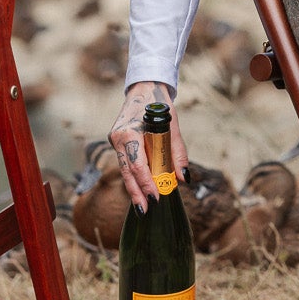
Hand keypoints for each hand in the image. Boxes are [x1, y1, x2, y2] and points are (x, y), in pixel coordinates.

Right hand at [109, 81, 188, 212]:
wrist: (145, 87)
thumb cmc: (159, 104)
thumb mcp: (173, 125)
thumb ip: (177, 151)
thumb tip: (183, 177)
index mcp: (129, 132)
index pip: (137, 164)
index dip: (146, 182)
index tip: (156, 197)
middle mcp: (118, 137)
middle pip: (127, 172)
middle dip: (137, 193)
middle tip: (145, 211)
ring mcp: (116, 141)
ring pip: (125, 170)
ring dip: (134, 189)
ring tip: (142, 207)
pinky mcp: (118, 143)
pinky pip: (126, 163)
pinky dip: (134, 177)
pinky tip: (140, 191)